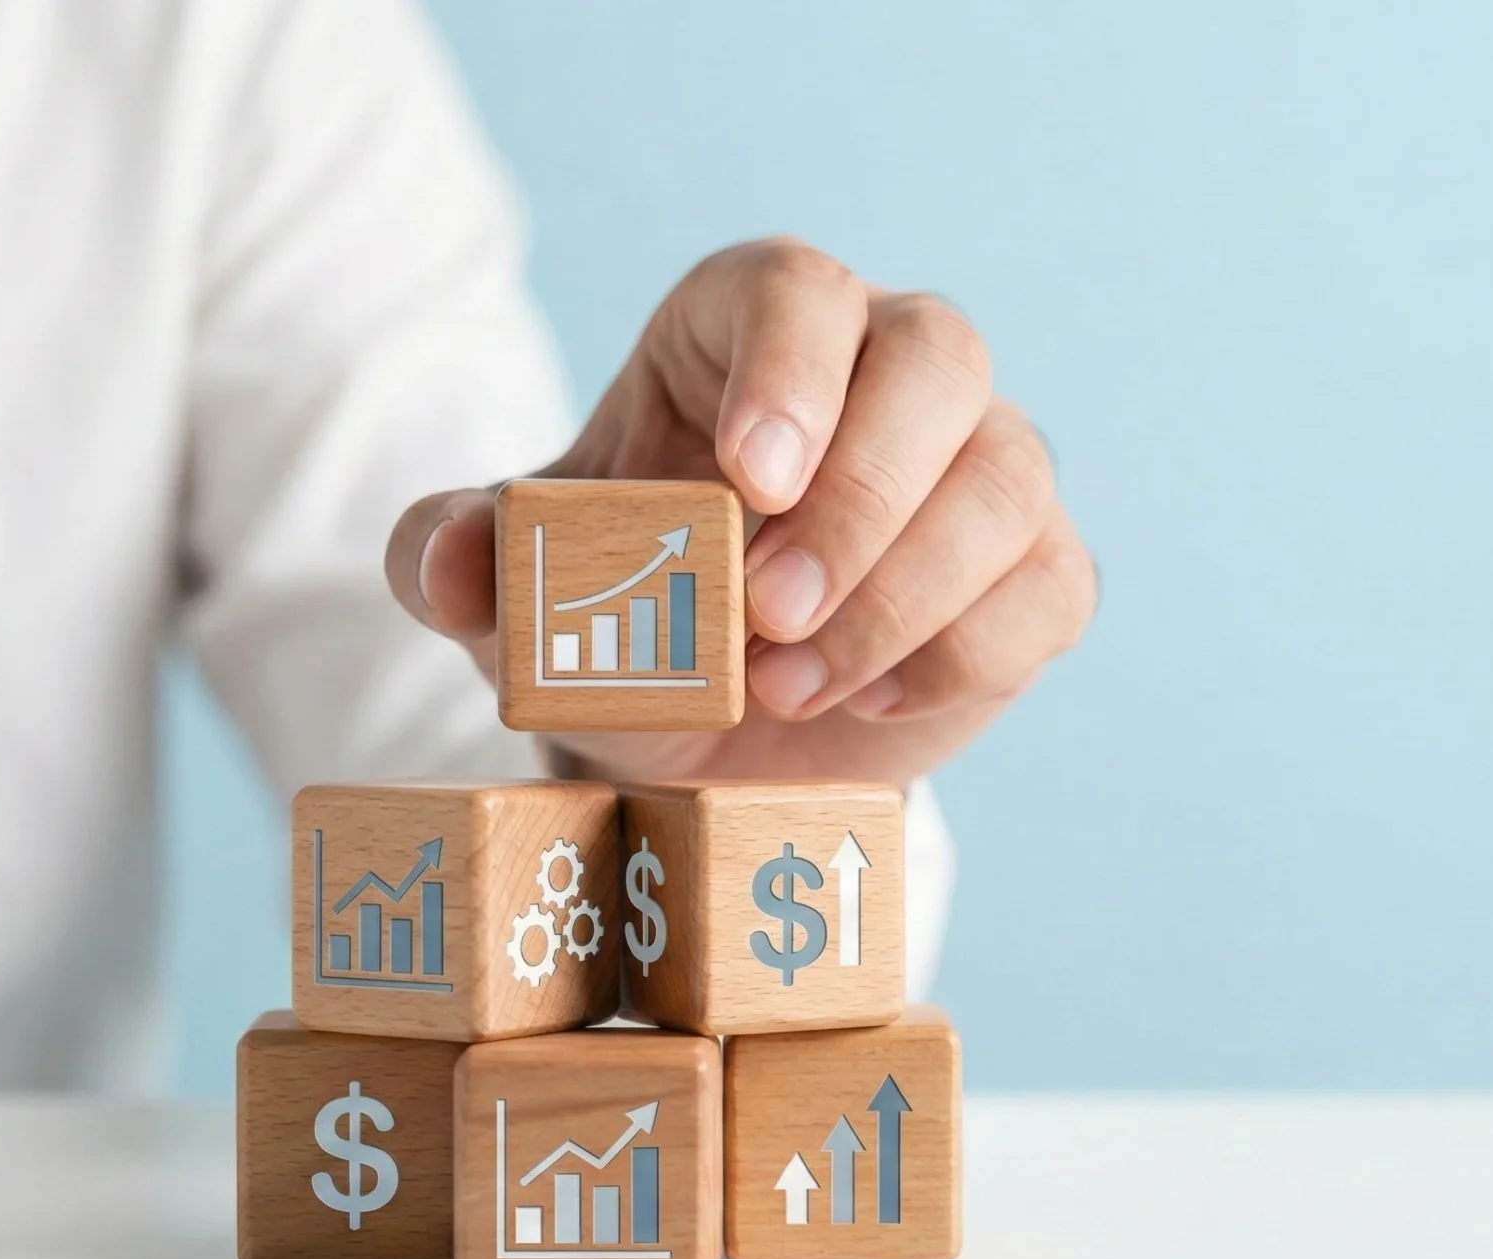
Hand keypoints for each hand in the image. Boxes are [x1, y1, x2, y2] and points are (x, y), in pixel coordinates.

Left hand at [384, 238, 1095, 787]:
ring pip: (1005, 479)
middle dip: (861, 495)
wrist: (718, 735)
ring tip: (787, 685)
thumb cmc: (629, 615)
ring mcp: (982, 465)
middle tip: (765, 616)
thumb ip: (461, 557)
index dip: (790, 369)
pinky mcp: (1037, 569)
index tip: (749, 479)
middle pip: (939, 358)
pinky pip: (1047, 588)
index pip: (800, 290)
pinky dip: (962, 655)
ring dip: (902, 595)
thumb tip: (446, 563)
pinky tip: (869, 700)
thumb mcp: (527, 588)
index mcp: (758, 329)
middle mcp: (891, 369)